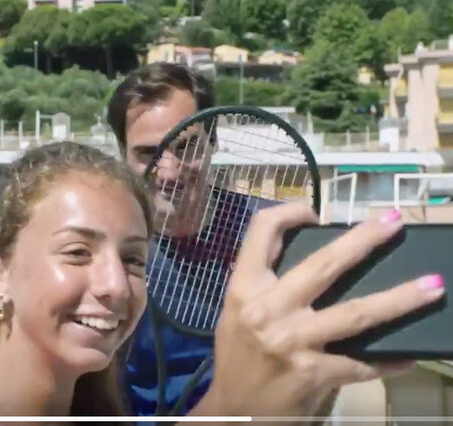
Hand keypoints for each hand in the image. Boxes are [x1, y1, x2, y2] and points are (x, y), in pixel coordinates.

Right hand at [193, 203, 443, 421]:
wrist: (233, 409)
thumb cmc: (238, 356)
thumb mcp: (238, 313)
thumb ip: (266, 285)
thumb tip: (317, 259)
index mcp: (245, 289)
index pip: (261, 233)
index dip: (288, 213)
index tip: (314, 212)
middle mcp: (268, 310)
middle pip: (322, 265)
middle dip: (363, 240)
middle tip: (394, 221)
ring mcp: (293, 342)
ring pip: (356, 312)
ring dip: (400, 298)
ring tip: (434, 286)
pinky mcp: (314, 373)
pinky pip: (362, 362)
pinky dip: (388, 359)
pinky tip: (407, 355)